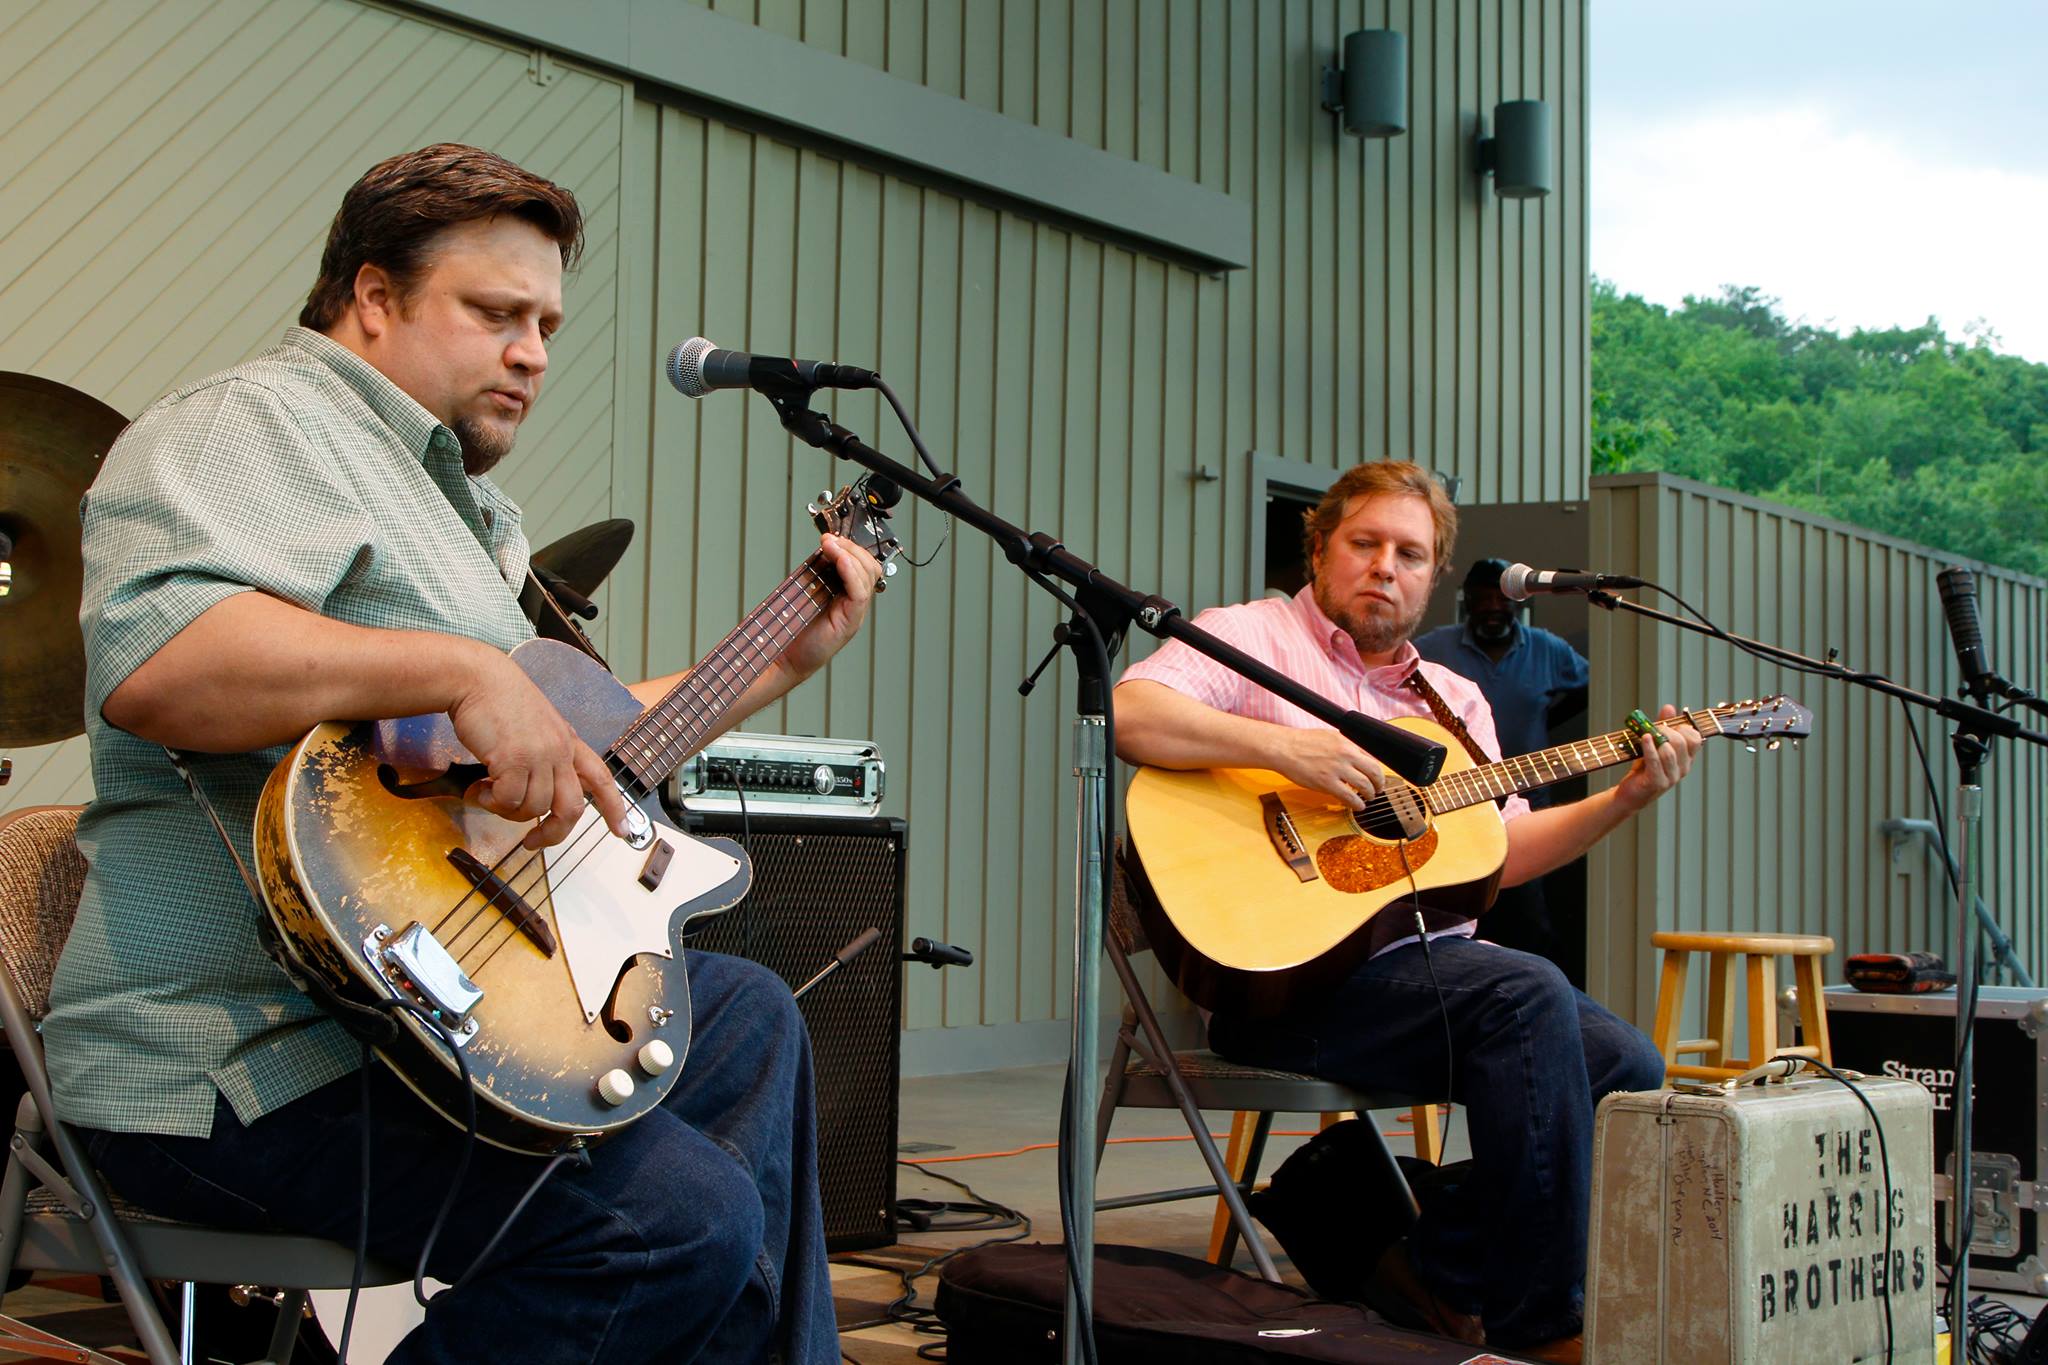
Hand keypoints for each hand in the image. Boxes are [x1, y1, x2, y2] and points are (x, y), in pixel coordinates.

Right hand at [445, 645, 631, 848]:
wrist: (477, 678)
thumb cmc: (500, 701)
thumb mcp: (538, 725)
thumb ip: (546, 755)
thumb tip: (537, 794)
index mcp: (569, 742)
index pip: (602, 778)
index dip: (615, 808)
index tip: (622, 831)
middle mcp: (559, 750)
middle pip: (572, 808)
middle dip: (553, 833)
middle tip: (533, 841)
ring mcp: (539, 755)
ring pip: (534, 808)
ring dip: (506, 811)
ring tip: (487, 795)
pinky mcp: (514, 759)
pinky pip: (508, 801)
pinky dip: (490, 802)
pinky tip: (478, 789)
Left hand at [780, 533, 885, 681]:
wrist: (785, 657)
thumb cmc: (794, 629)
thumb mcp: (807, 592)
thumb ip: (818, 573)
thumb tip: (823, 548)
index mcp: (847, 594)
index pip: (863, 565)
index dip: (851, 547)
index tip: (831, 536)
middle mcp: (854, 603)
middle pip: (870, 567)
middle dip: (851, 547)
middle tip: (830, 540)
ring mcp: (855, 613)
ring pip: (868, 576)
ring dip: (850, 554)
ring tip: (830, 545)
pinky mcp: (850, 622)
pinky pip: (860, 593)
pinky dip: (851, 572)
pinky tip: (840, 560)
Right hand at [1274, 727, 1386, 810]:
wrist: (1283, 748)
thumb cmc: (1301, 742)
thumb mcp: (1330, 736)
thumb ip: (1346, 746)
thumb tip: (1358, 756)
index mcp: (1347, 742)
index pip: (1372, 757)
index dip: (1377, 770)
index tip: (1376, 777)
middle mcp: (1345, 754)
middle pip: (1374, 772)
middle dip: (1379, 783)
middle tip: (1378, 789)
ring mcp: (1337, 769)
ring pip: (1365, 785)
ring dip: (1370, 794)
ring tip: (1368, 798)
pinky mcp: (1327, 783)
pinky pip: (1349, 797)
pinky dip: (1357, 804)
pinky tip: (1357, 806)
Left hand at [1612, 703, 1701, 812]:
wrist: (1630, 793)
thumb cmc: (1644, 769)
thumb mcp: (1655, 745)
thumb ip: (1663, 727)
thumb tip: (1669, 707)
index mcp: (1686, 759)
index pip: (1695, 738)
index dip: (1682, 727)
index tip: (1668, 725)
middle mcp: (1683, 768)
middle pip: (1681, 742)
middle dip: (1665, 730)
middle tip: (1652, 728)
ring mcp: (1671, 777)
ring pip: (1669, 751)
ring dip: (1656, 739)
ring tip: (1645, 735)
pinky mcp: (1657, 782)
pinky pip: (1655, 762)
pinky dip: (1649, 748)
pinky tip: (1644, 738)